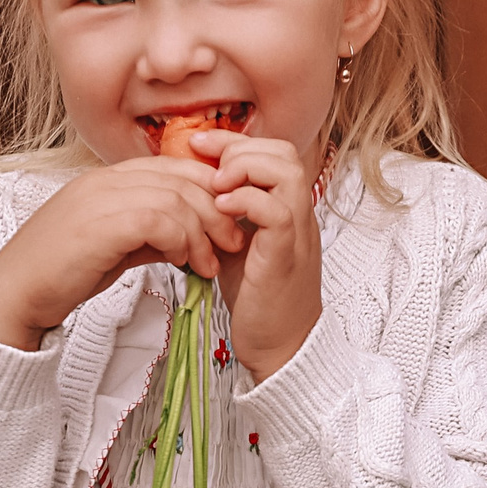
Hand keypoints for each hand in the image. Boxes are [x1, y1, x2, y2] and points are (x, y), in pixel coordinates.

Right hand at [0, 160, 241, 349]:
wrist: (15, 295)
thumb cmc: (61, 274)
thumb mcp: (115, 248)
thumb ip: (150, 235)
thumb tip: (190, 238)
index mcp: (106, 179)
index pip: (172, 166)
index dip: (208, 190)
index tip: (225, 223)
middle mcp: (104, 180)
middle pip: (181, 178)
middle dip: (216, 210)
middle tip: (232, 244)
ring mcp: (100, 198)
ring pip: (175, 198)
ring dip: (202, 233)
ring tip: (209, 264)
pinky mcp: (99, 224)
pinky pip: (159, 219)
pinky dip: (181, 240)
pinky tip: (185, 263)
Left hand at [189, 130, 323, 382]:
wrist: (279, 345)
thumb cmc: (257, 298)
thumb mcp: (235, 245)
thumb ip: (223, 216)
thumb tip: (189, 190)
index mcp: (285, 207)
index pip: (271, 152)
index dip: (234, 141)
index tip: (198, 144)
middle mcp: (298, 214)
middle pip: (284, 152)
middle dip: (239, 149)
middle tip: (207, 166)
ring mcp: (296, 233)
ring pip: (287, 173)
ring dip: (246, 169)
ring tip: (217, 185)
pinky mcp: (286, 255)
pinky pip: (278, 211)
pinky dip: (248, 201)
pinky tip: (222, 209)